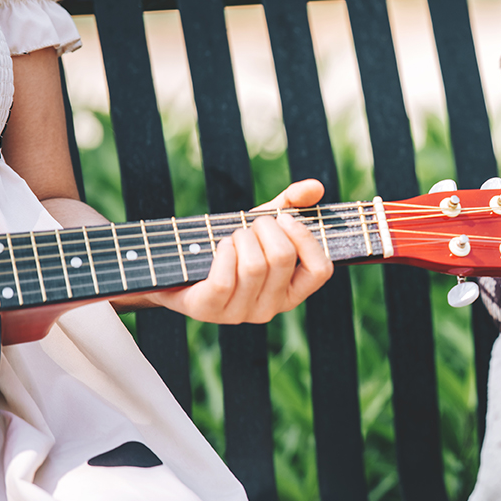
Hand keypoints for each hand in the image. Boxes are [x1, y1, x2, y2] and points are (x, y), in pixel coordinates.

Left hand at [149, 179, 333, 323]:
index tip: (285, 218)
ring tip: (232, 236)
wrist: (180, 263)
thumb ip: (292, 204)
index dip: (306, 238)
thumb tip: (316, 187)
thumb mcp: (263, 224)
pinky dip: (223, 252)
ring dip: (240, 237)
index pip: (320, 270)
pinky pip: (225, 279)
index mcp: (291, 291)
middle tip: (251, 224)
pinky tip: (220, 245)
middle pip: (282, 257)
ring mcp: (241, 313)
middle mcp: (271, 308)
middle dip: (264, 227)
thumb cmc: (232, 245)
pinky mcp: (210, 311)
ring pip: (253, 266)